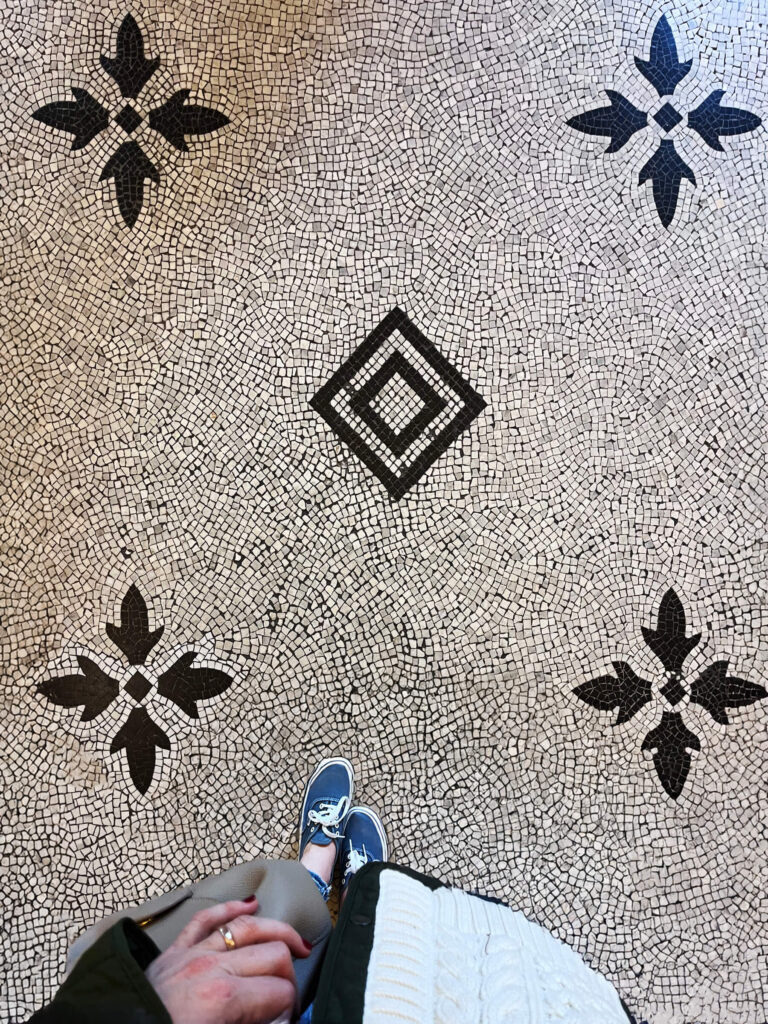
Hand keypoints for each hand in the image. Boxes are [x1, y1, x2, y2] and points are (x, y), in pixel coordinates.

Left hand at [144, 897, 312, 1023]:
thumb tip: (281, 1022)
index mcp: (225, 999)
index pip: (281, 991)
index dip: (292, 1008)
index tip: (289, 1020)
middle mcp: (213, 968)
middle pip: (273, 954)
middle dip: (290, 974)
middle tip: (290, 997)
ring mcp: (192, 954)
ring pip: (247, 927)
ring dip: (277, 932)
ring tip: (297, 945)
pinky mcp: (174, 951)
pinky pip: (206, 918)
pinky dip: (230, 908)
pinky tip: (251, 904)